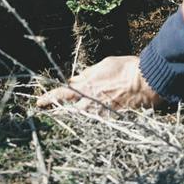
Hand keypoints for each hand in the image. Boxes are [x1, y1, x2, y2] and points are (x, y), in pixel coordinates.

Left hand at [37, 55, 164, 112]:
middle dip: (63, 109)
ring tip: (79, 110)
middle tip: (55, 110)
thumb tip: (75, 79)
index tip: (39, 103)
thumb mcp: (103, 65)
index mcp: (86, 86)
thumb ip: (87, 74)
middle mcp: (91, 102)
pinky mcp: (111, 118)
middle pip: (70, 110)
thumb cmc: (124, 68)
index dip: (49, 98)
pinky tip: (98, 112)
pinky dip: (95, 115)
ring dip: (79, 113)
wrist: (144, 82)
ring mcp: (101, 112)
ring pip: (84, 116)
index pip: (62, 94)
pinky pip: (98, 119)